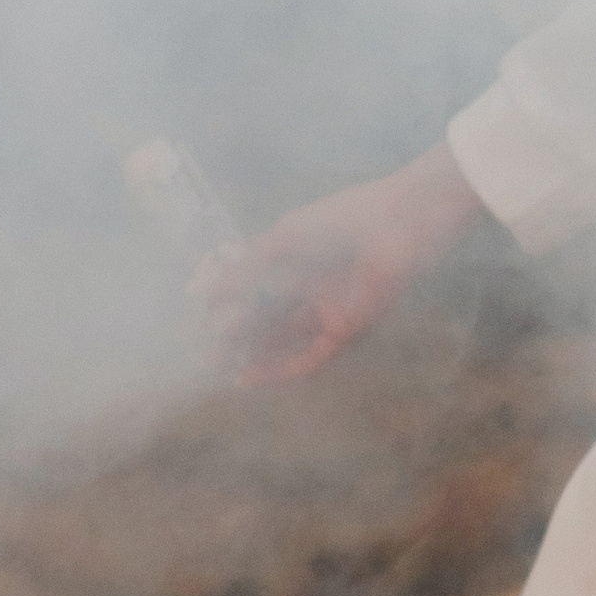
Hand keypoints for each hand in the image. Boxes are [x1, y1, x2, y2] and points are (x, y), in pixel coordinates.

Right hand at [205, 142, 481, 384]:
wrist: (398, 224)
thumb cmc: (343, 219)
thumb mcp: (285, 237)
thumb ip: (245, 265)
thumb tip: (201, 290)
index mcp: (298, 256)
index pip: (253, 284)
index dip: (226, 298)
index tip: (197, 308)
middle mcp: (310, 285)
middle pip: (265, 316)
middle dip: (234, 333)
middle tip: (204, 348)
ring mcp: (327, 309)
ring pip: (282, 340)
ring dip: (251, 354)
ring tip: (219, 365)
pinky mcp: (345, 331)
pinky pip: (309, 357)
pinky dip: (279, 369)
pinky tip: (249, 376)